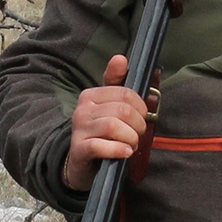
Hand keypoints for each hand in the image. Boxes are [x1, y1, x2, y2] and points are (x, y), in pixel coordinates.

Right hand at [62, 54, 147, 191]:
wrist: (81, 162)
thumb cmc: (102, 133)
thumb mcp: (111, 108)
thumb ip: (120, 86)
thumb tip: (121, 58)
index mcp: (91, 95)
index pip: (125, 93)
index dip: (141, 107)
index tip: (142, 117)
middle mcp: (83, 109)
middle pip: (122, 110)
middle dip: (138, 125)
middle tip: (138, 134)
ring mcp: (79, 129)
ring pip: (114, 127)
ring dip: (130, 138)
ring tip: (131, 144)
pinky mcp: (79, 149)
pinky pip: (102, 146)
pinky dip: (119, 150)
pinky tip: (125, 152)